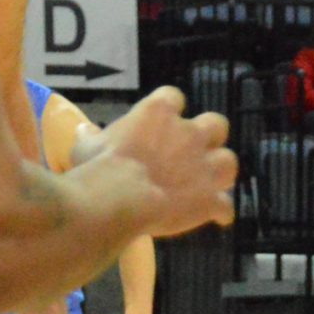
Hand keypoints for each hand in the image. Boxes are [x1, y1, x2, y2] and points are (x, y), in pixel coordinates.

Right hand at [90, 85, 237, 238]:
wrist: (119, 200)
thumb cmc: (100, 167)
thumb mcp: (86, 147)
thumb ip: (91, 137)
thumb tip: (84, 130)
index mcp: (158, 113)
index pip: (172, 97)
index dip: (169, 108)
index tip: (160, 120)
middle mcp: (189, 133)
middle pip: (216, 124)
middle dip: (209, 137)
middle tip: (192, 152)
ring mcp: (204, 166)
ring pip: (229, 162)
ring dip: (220, 171)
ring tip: (208, 183)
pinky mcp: (210, 199)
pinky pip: (225, 206)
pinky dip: (219, 210)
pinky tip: (213, 216)